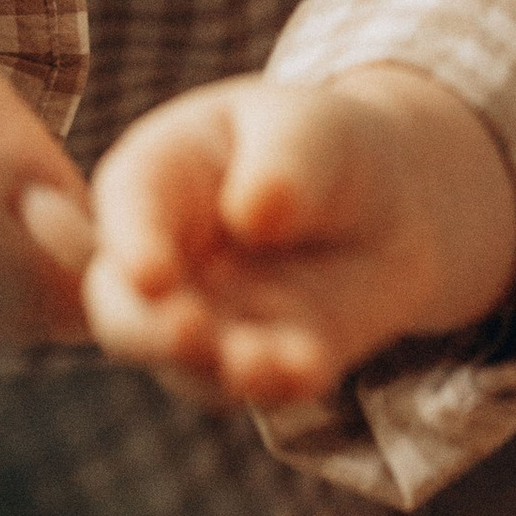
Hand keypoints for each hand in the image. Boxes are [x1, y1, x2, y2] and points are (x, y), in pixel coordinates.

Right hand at [82, 68, 515, 404]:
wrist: (390, 202)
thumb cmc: (326, 145)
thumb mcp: (311, 128)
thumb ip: (282, 162)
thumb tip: (252, 214)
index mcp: (159, 177)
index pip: (129, 207)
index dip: (133, 243)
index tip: (152, 277)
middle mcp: (168, 258)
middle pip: (125, 306)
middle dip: (149, 331)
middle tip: (187, 336)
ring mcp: (209, 318)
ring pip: (188, 363)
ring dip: (219, 370)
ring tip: (263, 366)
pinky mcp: (260, 361)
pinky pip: (258, 386)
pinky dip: (278, 387)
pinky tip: (308, 372)